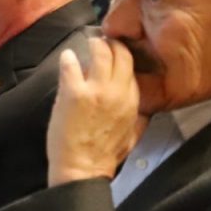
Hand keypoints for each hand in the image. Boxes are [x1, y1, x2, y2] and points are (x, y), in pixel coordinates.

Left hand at [47, 38, 141, 185]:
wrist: (83, 169)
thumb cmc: (106, 155)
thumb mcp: (133, 134)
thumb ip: (139, 117)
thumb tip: (143, 107)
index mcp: (133, 100)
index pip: (133, 68)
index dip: (124, 56)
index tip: (117, 52)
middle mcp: (118, 91)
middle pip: (120, 55)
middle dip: (112, 44)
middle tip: (102, 42)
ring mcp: (96, 90)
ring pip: (100, 54)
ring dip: (94, 45)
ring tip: (88, 43)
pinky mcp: (74, 93)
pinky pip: (71, 66)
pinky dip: (68, 59)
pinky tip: (66, 57)